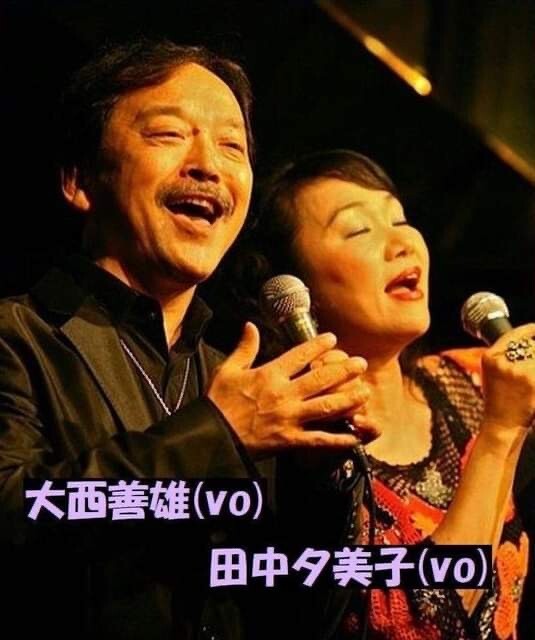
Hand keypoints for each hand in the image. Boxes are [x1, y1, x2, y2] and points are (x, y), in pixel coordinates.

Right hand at [207, 323, 368, 455]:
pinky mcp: (289, 440)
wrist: (212, 435)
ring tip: (364, 392)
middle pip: (321, 378)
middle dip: (344, 369)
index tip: (333, 339)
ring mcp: (289, 417)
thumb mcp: (226, 369)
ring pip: (326, 406)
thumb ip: (244, 348)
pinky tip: (354, 436)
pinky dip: (338, 439)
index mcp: (269, 375)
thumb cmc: (218, 402)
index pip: (299, 355)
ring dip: (348, 398)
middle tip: (360, 363)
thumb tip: (249, 325)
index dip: (318, 345)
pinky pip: (318, 439)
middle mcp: (284, 394)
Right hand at [481, 324, 534, 436]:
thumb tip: (529, 341)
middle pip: (532, 346)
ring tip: (530, 380)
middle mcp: (502, 362)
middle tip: (531, 370)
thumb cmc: (499, 399)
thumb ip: (505, 357)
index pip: (514, 335)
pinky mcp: (532, 380)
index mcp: (490, 357)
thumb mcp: (492, 373)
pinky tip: (532, 387)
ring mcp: (518, 371)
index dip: (530, 330)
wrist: (502, 424)